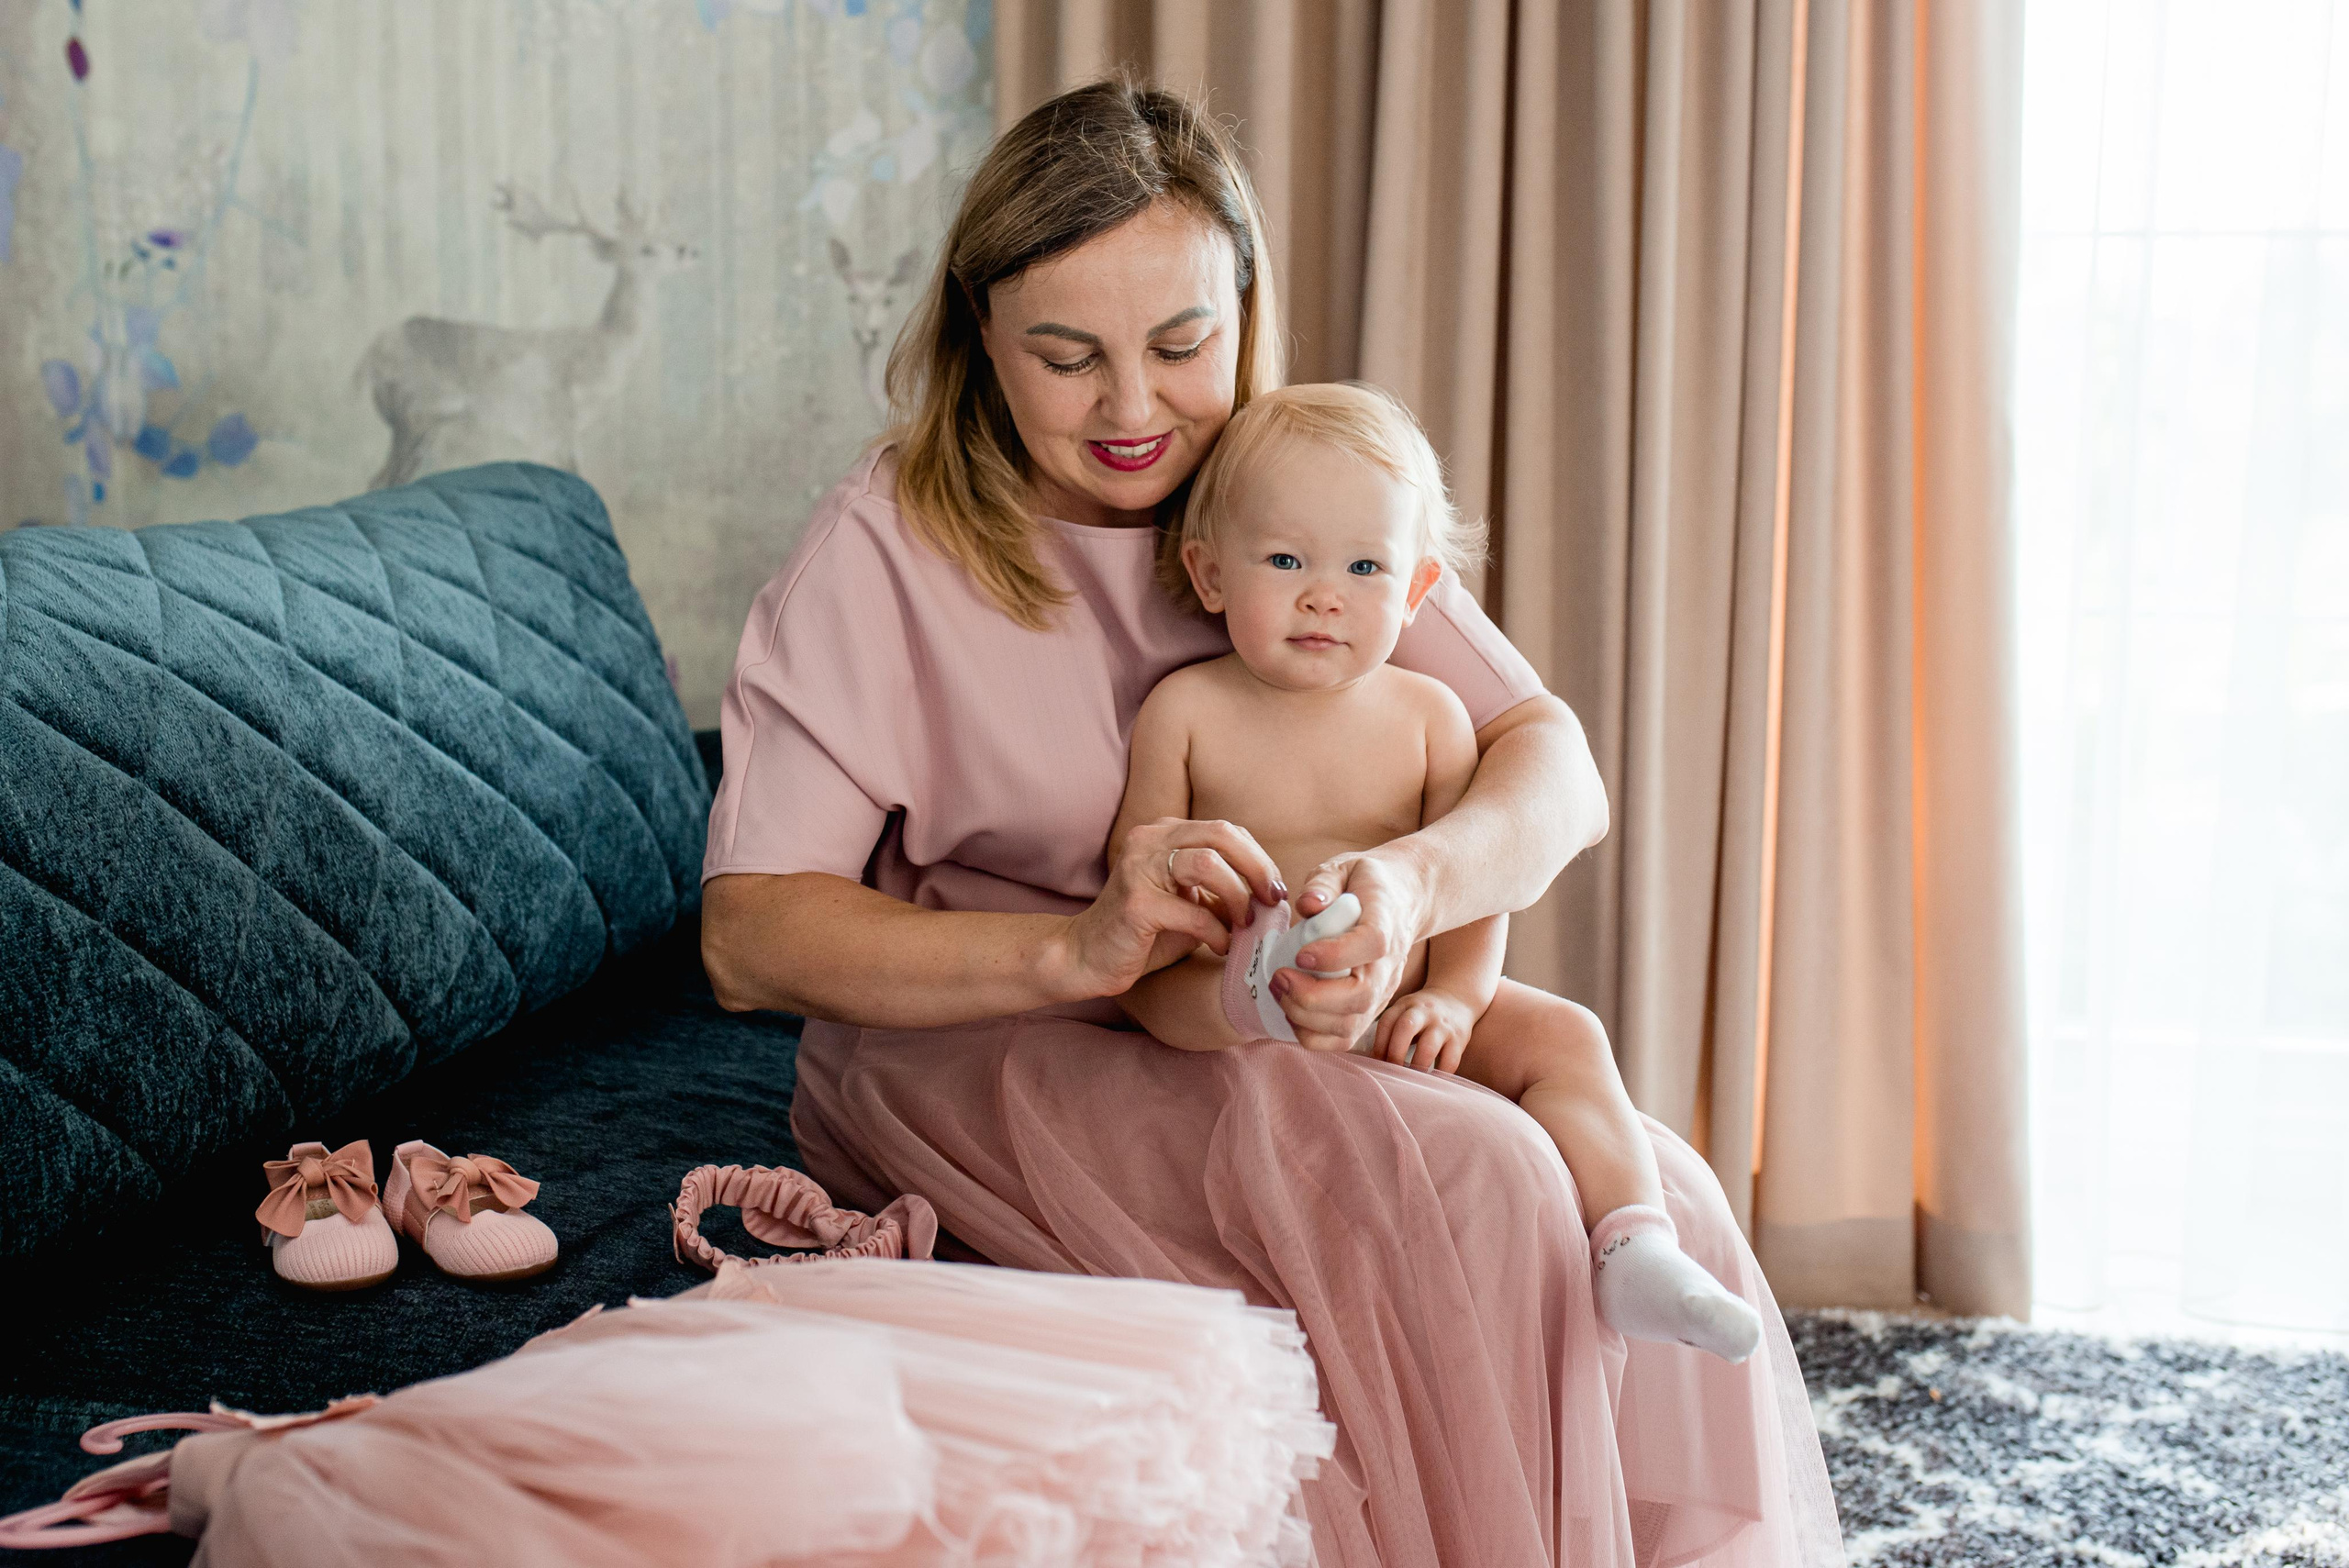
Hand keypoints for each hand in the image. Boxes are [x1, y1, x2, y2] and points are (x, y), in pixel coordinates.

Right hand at [1053, 818, 1286, 1000]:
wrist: (1085, 957)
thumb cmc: (1142, 934)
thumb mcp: (1188, 903)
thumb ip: (1221, 892)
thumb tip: (1270, 898)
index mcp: (1164, 834)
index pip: (1225, 830)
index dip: (1258, 858)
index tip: (1274, 891)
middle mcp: (1149, 840)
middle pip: (1221, 835)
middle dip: (1258, 868)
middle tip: (1273, 901)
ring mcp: (1139, 868)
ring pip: (1209, 863)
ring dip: (1238, 896)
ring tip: (1245, 923)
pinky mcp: (1136, 903)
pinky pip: (1193, 911)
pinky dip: (1217, 931)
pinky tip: (1221, 946)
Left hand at [1271, 847, 1430, 1052]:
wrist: (1401, 901)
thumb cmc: (1364, 883)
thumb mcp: (1345, 867)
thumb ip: (1324, 883)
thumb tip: (1309, 904)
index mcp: (1385, 921)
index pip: (1372, 944)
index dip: (1335, 955)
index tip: (1300, 955)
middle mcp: (1388, 964)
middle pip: (1360, 996)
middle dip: (1310, 996)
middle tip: (1278, 976)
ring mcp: (1381, 991)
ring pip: (1350, 1024)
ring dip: (1305, 1017)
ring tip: (1278, 990)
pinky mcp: (1369, 1009)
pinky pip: (1344, 1038)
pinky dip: (1313, 1036)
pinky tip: (1290, 1011)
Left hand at [1373, 988, 1476, 1073]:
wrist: (1457, 997)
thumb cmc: (1422, 1013)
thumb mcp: (1405, 1010)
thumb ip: (1391, 1029)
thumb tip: (1372, 1061)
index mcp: (1405, 1005)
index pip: (1387, 1022)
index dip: (1378, 1045)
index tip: (1376, 1063)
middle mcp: (1423, 1012)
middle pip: (1405, 1028)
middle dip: (1395, 1053)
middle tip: (1392, 1072)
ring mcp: (1442, 1024)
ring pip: (1428, 1045)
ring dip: (1417, 1065)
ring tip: (1411, 1080)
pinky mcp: (1459, 1038)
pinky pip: (1450, 1059)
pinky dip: (1440, 1074)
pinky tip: (1431, 1082)